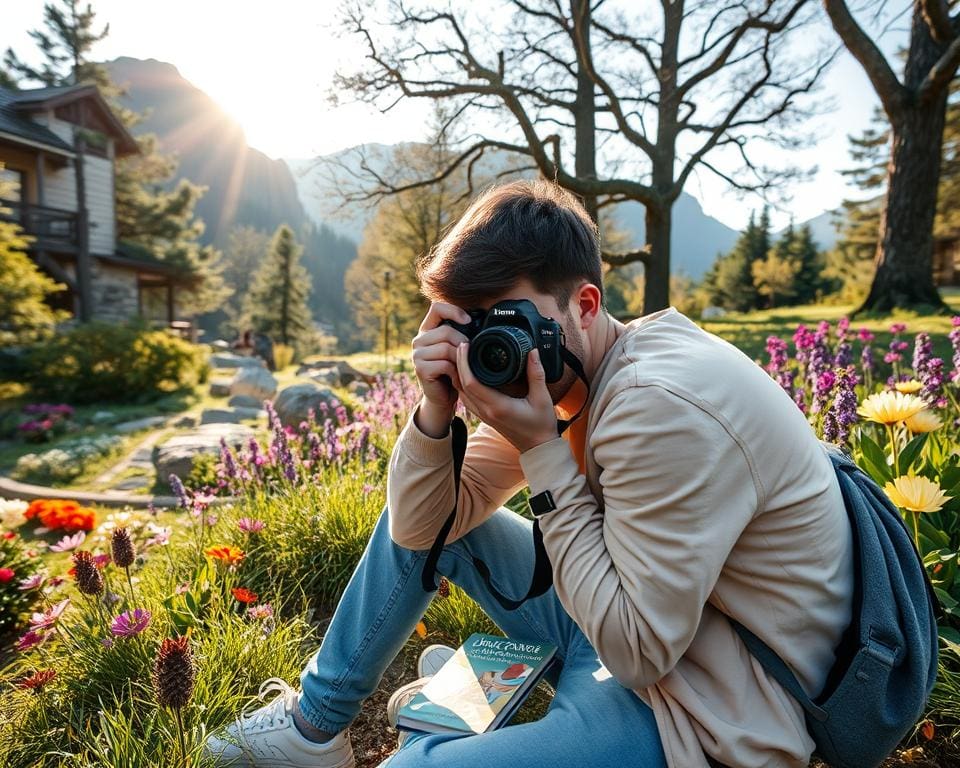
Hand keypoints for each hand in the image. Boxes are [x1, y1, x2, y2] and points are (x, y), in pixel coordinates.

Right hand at [410, 302, 471, 432]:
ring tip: (462, 369)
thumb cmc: (452, 371)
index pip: (437, 308)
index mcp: (427, 330)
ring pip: (446, 348)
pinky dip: (455, 372)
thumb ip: (459, 334)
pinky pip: (444, 364)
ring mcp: (417, 355)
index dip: (454, 311)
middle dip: (463, 343)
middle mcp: (419, 340)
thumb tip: (479, 320)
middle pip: (446, 331)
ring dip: (460, 360)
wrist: (442, 396)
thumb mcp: (455, 349)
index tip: (468, 321)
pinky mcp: (420, 369)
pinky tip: (456, 378)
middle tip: (469, 357)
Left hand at [455, 342, 558, 452]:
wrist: (538, 448)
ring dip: (458, 373)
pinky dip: (463, 384)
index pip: (471, 382)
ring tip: (462, 355)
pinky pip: (467, 398)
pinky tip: (468, 373)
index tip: (465, 346)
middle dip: (458, 363)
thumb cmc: (541, 425)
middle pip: (461, 385)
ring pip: (462, 392)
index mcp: (497, 406)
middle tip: (461, 344)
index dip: (463, 362)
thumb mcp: (543, 398)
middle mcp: (486, 411)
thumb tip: (532, 352)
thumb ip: (536, 374)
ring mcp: (484, 415)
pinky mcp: (485, 416)